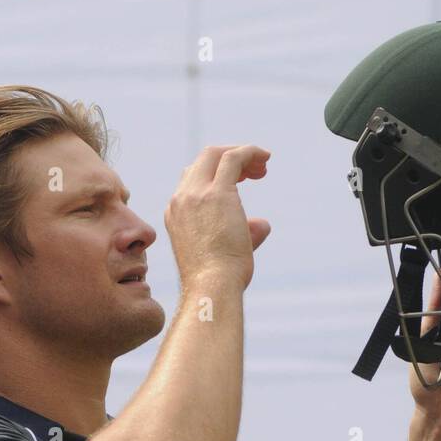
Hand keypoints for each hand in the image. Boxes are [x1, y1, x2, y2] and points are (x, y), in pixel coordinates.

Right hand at [165, 144, 271, 291]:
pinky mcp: (217, 192)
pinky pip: (234, 158)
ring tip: (263, 165)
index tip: (241, 182)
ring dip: (242, 155)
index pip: (191, 182)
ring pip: (215, 154)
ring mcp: (195, 194)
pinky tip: (265, 157)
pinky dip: (250, 152)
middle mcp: (180, 200)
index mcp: (175, 215)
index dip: (216, 176)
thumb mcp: (226, 253)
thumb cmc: (218, 281)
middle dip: (228, 158)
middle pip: (201, 161)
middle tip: (254, 172)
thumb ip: (243, 233)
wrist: (211, 288)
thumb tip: (262, 225)